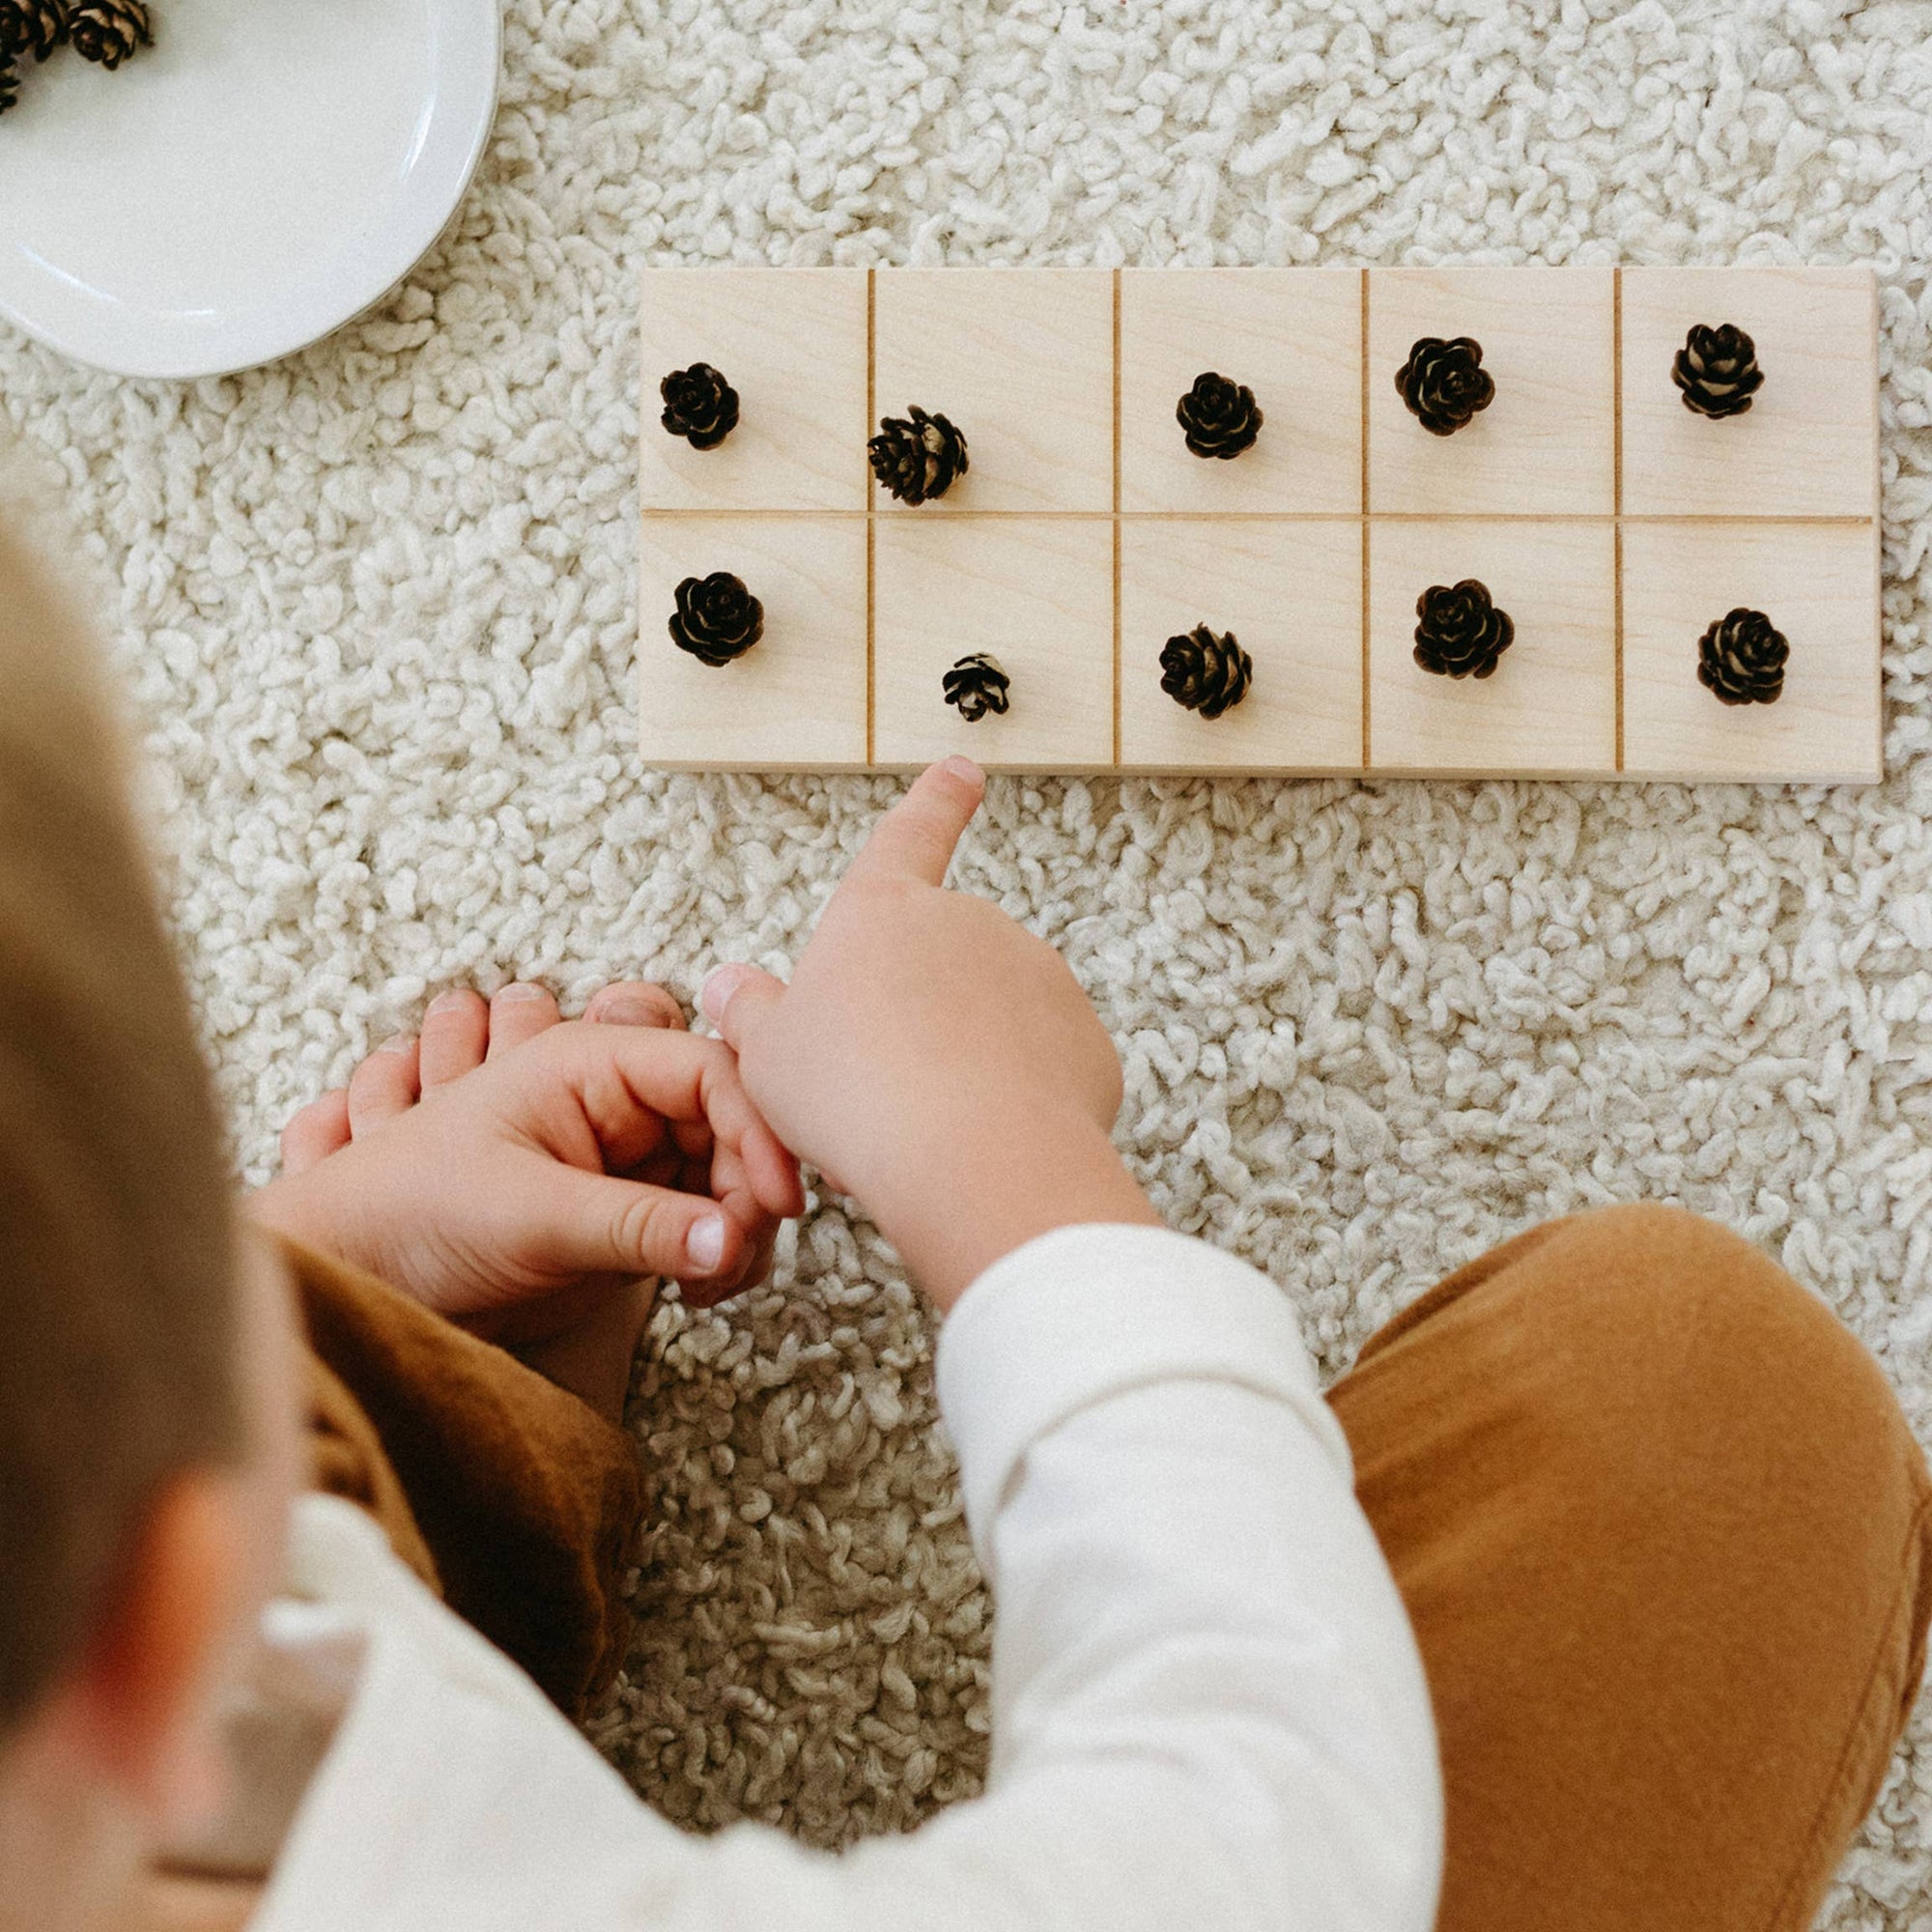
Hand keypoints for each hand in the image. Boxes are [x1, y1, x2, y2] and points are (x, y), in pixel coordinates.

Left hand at [250, 989, 803, 1342]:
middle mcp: (622, 1102)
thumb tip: (734, 1240)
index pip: (709, 1071)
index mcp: (589, 1063)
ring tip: (713, 1285)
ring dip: (742, 1229)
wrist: (363, 1280)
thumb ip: (640, 1226)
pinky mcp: (636, 1212)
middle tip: (740, 1254)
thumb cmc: (415, 1213)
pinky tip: (699, 1293)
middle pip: (735, 1124)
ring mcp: (632, 1157)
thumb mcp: (532, 1216)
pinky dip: (722, 1255)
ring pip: (731, 1176)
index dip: (757, 1129)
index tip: (778, 1200)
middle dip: (752, 1189)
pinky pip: (710, 1222)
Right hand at [703, 759, 1158, 1311]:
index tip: (964, 769)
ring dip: (965, 1060)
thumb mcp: (768, 1056)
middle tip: (880, 1091)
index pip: (909, 836)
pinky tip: (984, 1140)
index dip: (934, 801)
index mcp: (883, 911)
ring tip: (928, 1126)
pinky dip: (1016, 1099)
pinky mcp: (1084, 1038)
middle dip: (919, 1018)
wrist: (974, 1160)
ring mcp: (1037, 975)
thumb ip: (752, 1014)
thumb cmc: (855, 1098)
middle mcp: (969, 922)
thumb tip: (729, 985)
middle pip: (939, 964)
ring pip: (993, 1019)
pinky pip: (1040, 1067)